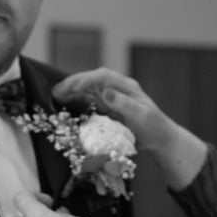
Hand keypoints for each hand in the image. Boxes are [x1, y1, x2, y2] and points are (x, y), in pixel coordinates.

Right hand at [52, 68, 175, 151]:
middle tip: (56, 91)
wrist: (160, 140)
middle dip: (73, 84)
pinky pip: (89, 102)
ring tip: (55, 96)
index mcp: (126, 86)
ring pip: (88, 90)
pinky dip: (77, 101)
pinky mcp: (107, 109)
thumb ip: (124, 104)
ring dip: (72, 92)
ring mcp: (111, 98)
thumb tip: (106, 92)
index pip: (103, 77)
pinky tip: (66, 104)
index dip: (86, 79)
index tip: (72, 86)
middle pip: (91, 81)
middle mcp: (117, 89)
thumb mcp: (142, 115)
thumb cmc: (155, 127)